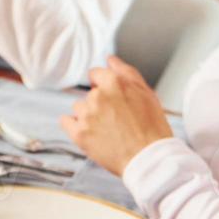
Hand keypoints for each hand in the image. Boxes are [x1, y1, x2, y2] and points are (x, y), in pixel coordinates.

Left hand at [59, 57, 172, 176]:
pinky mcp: (79, 134)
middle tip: (117, 119)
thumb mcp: (146, 93)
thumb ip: (126, 72)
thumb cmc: (152, 128)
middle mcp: (98, 96)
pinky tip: (90, 133)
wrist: (149, 159)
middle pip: (89, 94)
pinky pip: (66, 122)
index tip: (113, 99)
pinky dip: (74, 126)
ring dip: (89, 116)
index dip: (106, 86)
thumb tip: (110, 59)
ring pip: (79, 108)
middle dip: (100, 103)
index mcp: (114, 82)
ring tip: (107, 129)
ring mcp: (87, 115)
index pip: (96, 74)